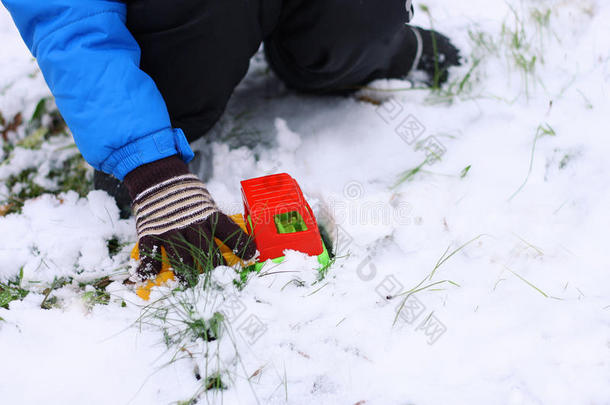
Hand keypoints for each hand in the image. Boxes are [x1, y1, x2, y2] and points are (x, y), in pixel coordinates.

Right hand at [124, 156, 255, 283]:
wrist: (159, 178)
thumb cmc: (189, 199)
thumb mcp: (207, 206)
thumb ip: (217, 224)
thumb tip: (239, 243)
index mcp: (209, 215)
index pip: (229, 231)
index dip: (240, 244)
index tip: (249, 256)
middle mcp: (192, 223)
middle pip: (206, 250)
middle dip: (214, 267)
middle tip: (219, 280)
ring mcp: (170, 228)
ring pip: (181, 256)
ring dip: (186, 273)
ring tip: (189, 284)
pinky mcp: (150, 232)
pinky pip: (150, 253)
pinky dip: (149, 266)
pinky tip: (150, 275)